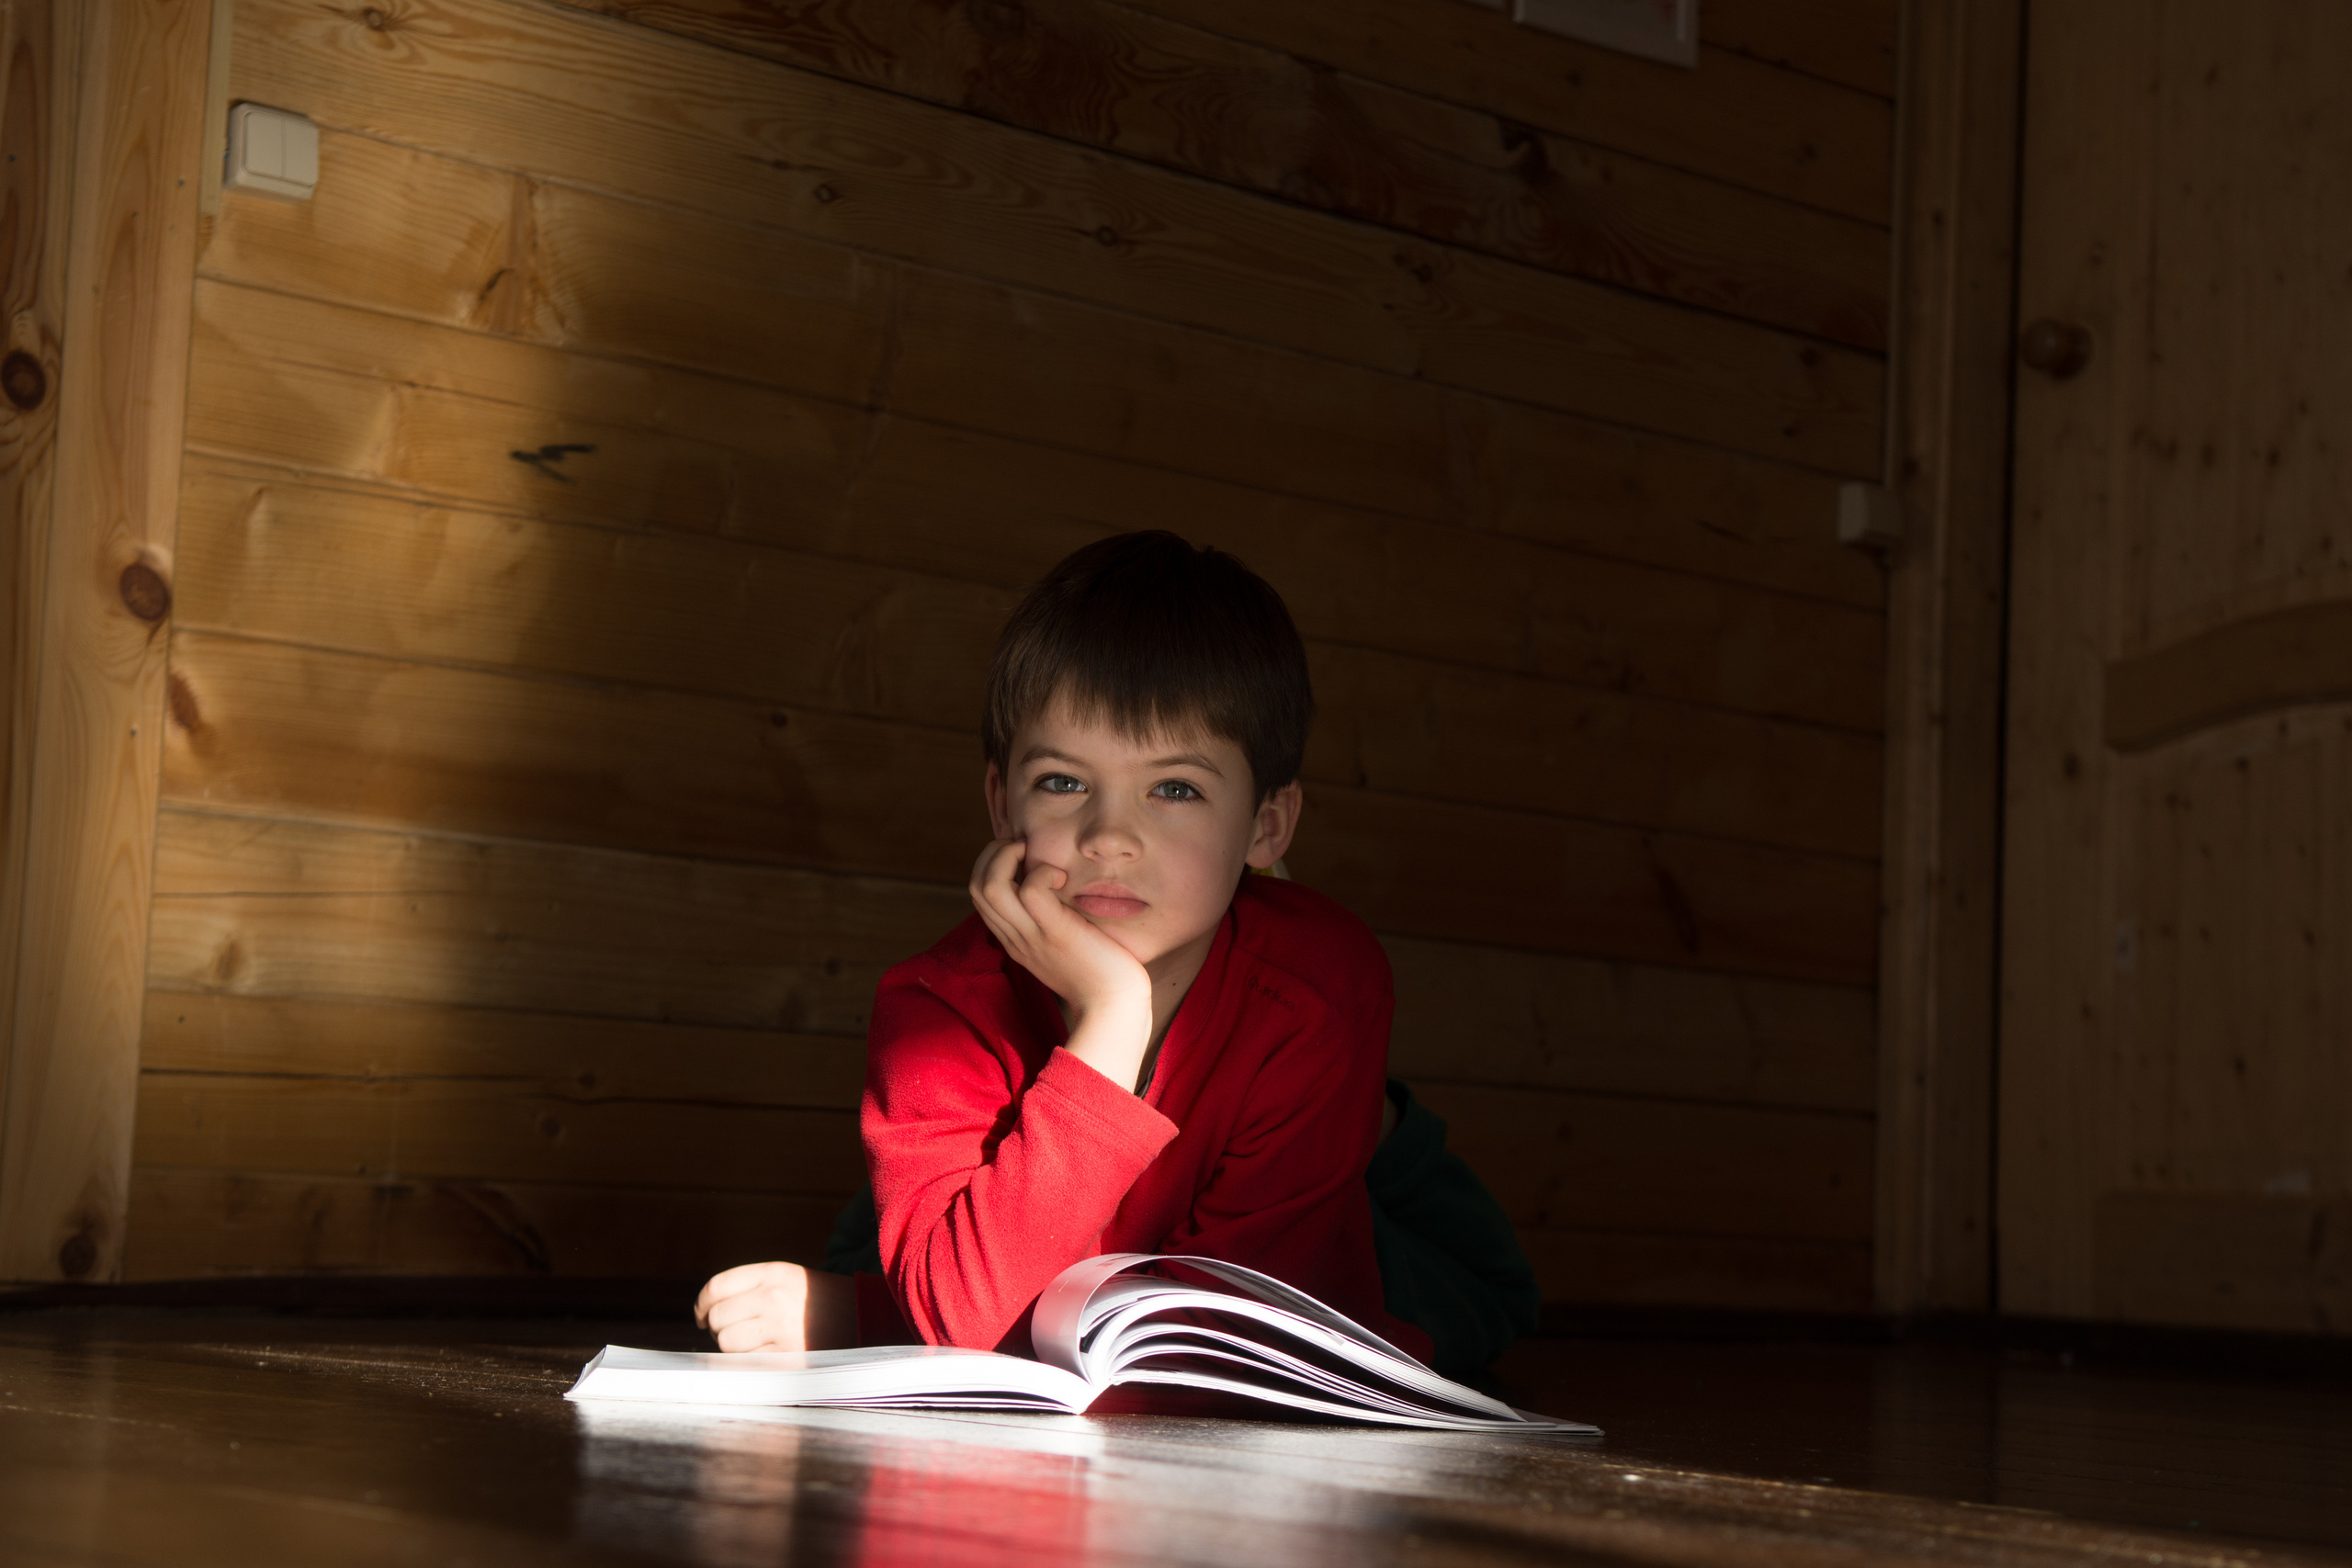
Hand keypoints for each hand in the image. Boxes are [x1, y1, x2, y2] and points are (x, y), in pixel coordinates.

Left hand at [694, 1261, 855, 1351]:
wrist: (865, 1318)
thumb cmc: (821, 1300)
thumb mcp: (789, 1278)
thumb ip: (751, 1287)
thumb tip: (708, 1310)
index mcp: (773, 1273)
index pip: (716, 1287)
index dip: (701, 1304)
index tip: (701, 1316)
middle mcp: (773, 1297)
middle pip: (717, 1317)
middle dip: (718, 1328)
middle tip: (734, 1332)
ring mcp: (779, 1328)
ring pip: (726, 1342)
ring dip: (733, 1348)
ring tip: (754, 1344)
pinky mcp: (786, 1355)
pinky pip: (745, 1362)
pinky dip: (749, 1362)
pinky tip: (766, 1356)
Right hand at [968, 838, 1152, 1084]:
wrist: (1115, 1008)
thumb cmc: (1099, 973)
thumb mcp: (1063, 943)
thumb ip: (1051, 921)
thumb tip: (1058, 889)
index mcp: (1014, 939)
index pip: (979, 894)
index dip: (992, 864)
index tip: (1022, 855)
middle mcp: (1015, 937)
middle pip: (976, 886)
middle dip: (993, 853)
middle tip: (1025, 847)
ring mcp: (1032, 936)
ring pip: (990, 886)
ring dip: (1008, 857)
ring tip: (1035, 855)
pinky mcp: (1056, 933)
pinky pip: (1030, 890)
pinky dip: (1042, 872)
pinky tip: (1063, 877)